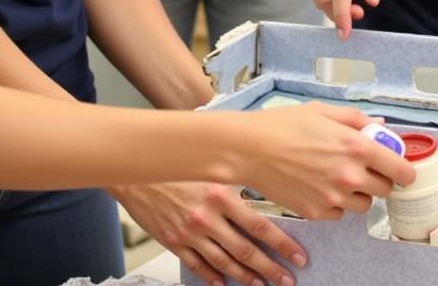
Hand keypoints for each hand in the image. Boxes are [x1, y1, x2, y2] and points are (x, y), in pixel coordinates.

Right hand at [111, 180, 306, 285]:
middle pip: (245, 249)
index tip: (298, 255)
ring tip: (261, 285)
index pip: (259, 225)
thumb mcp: (211, 166)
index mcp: (221, 194)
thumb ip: (236, 181)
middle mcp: (208, 216)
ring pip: (224, 262)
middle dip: (270, 268)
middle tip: (287, 279)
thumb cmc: (178, 163)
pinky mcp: (174, 242)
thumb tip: (264, 190)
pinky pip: (198, 265)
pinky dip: (212, 277)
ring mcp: (190, 232)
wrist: (138, 170)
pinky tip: (224, 284)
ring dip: (245, 276)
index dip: (281, 244)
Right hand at [242, 102, 413, 218]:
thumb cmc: (285, 124)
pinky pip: (340, 213)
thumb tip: (380, 126)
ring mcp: (334, 197)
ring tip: (341, 176)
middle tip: (366, 167)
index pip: (401, 170)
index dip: (404, 169)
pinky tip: (322, 185)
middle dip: (381, 178)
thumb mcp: (323, 111)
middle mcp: (350, 176)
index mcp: (357, 147)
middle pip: (386, 189)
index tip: (399, 166)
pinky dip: (338, 203)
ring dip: (360, 193)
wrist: (251, 149)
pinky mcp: (317, 213)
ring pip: (364, 205)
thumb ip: (356, 119)